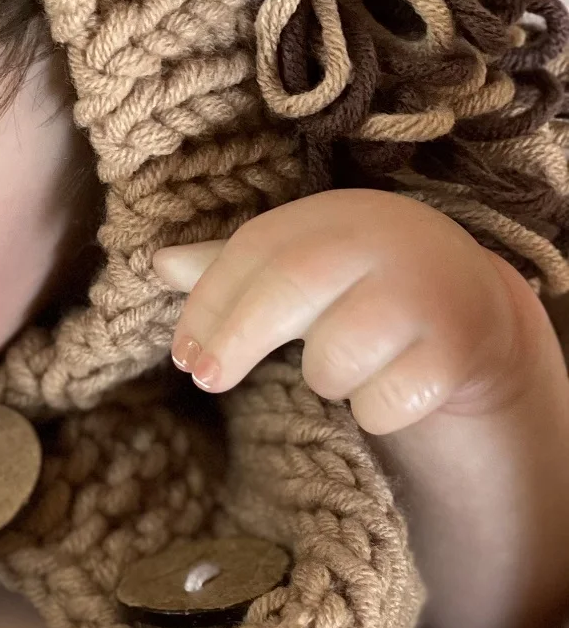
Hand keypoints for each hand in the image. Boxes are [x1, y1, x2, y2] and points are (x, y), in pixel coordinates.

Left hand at [152, 189, 534, 434]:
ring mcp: (423, 296)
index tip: (182, 353)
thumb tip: (159, 264)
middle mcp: (382, 243)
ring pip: (336, 357)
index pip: (258, 248)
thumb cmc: (358, 284)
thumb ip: (235, 268)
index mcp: (335, 216)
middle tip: (205, 379)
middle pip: (292, 285)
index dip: (209, 302)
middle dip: (235, 337)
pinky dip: (372, 411)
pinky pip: (383, 403)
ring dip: (323, 378)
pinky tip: (390, 386)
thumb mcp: (302, 264)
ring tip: (343, 366)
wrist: (467, 305)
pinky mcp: (454, 352)